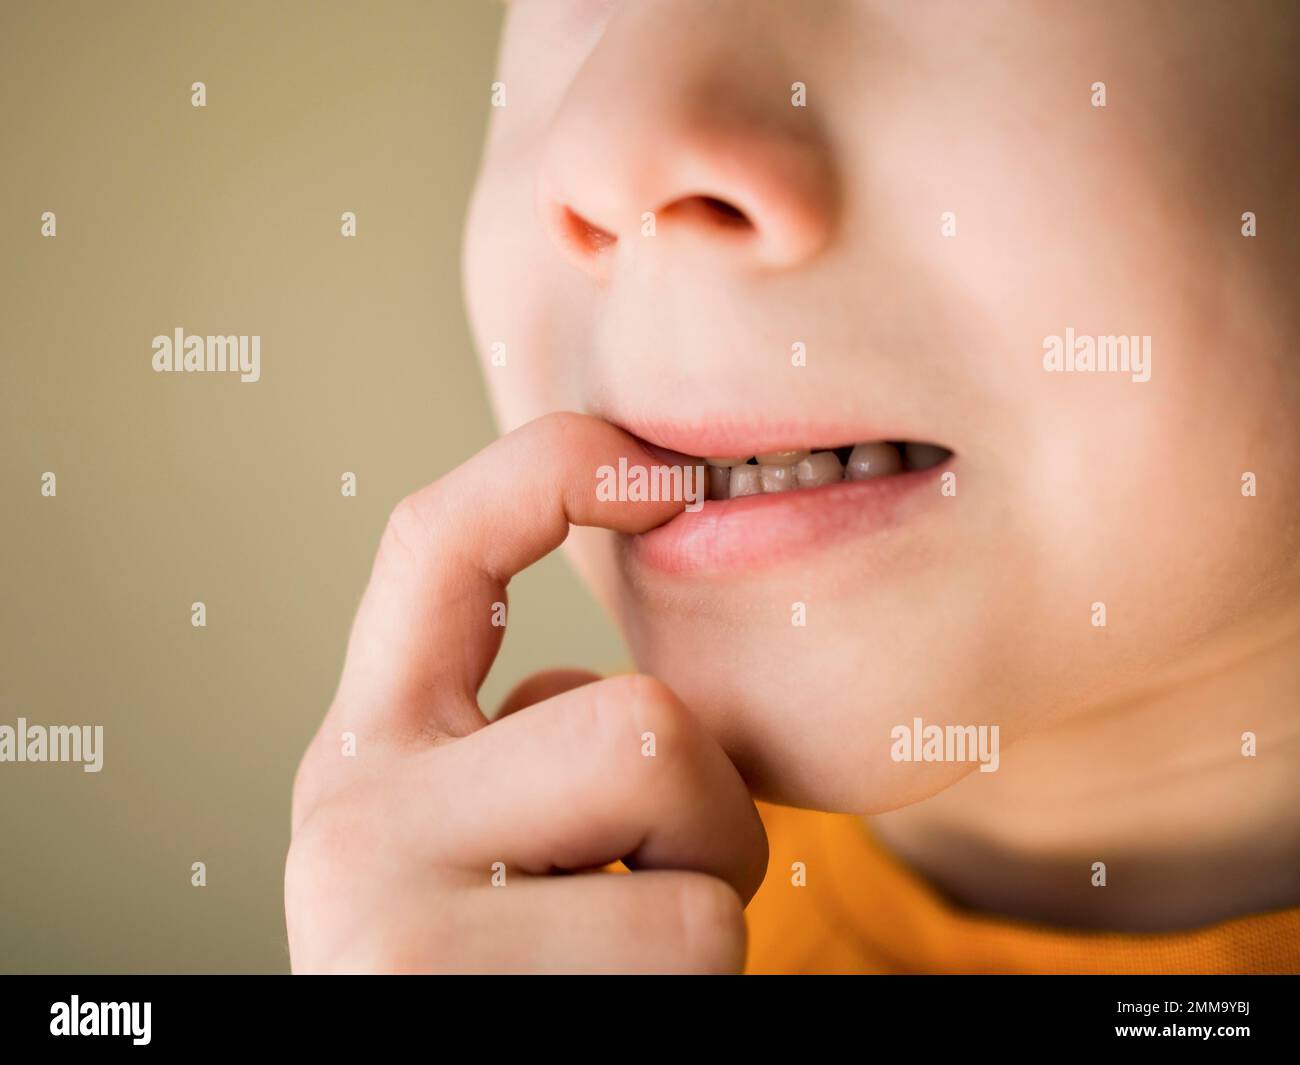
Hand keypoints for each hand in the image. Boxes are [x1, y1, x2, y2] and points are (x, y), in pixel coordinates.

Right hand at [285, 413, 768, 972]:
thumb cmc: (504, 973)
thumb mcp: (489, 838)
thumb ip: (531, 740)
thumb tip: (634, 656)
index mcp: (370, 750)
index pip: (440, 544)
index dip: (553, 470)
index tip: (660, 467)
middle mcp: (351, 816)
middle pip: (636, 715)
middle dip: (706, 808)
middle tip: (656, 885)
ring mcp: (395, 921)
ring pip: (681, 828)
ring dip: (703, 902)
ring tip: (622, 963)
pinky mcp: (456, 1003)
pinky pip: (687, 939)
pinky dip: (696, 981)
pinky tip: (607, 1008)